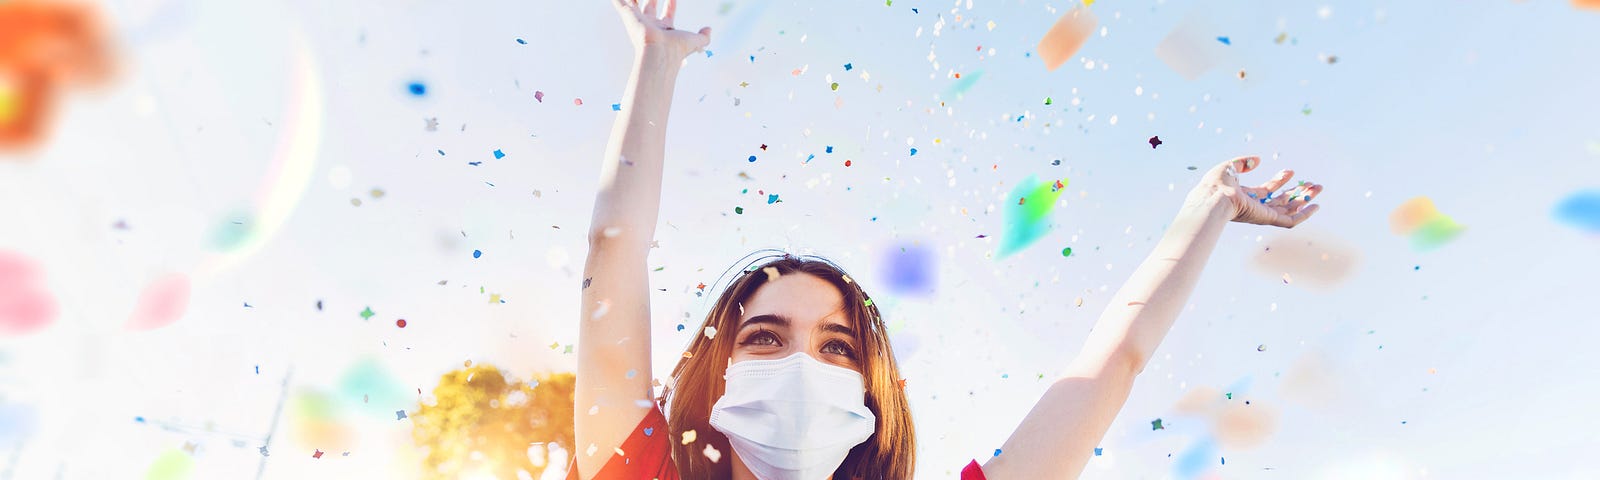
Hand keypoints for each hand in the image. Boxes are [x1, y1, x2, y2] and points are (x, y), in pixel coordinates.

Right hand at [610, 0, 710, 58]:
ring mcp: (638, 20)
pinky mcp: (628, 16)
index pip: (668, 14)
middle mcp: (650, 25)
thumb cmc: (677, 49)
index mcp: (664, 29)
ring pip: (634, 3)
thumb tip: (709, 29)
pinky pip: (619, 3)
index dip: (671, 4)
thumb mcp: (696, 41)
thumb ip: (704, 37)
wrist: (659, 52)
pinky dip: (617, 0)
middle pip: (650, 6)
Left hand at [1186, 156, 1322, 227]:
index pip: (1267, 191)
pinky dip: (1304, 215)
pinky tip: (1315, 205)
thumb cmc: (1217, 184)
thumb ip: (1243, 162)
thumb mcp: (1230, 167)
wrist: (1213, 197)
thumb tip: (1258, 159)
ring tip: (1318, 188)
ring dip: (1304, 200)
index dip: (1280, 181)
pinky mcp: (1267, 219)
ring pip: (1289, 210)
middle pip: (1281, 201)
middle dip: (1297, 192)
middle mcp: (1255, 208)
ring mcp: (1262, 214)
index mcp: (1246, 197)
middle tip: (1312, 183)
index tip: (1290, 171)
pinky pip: (1290, 221)